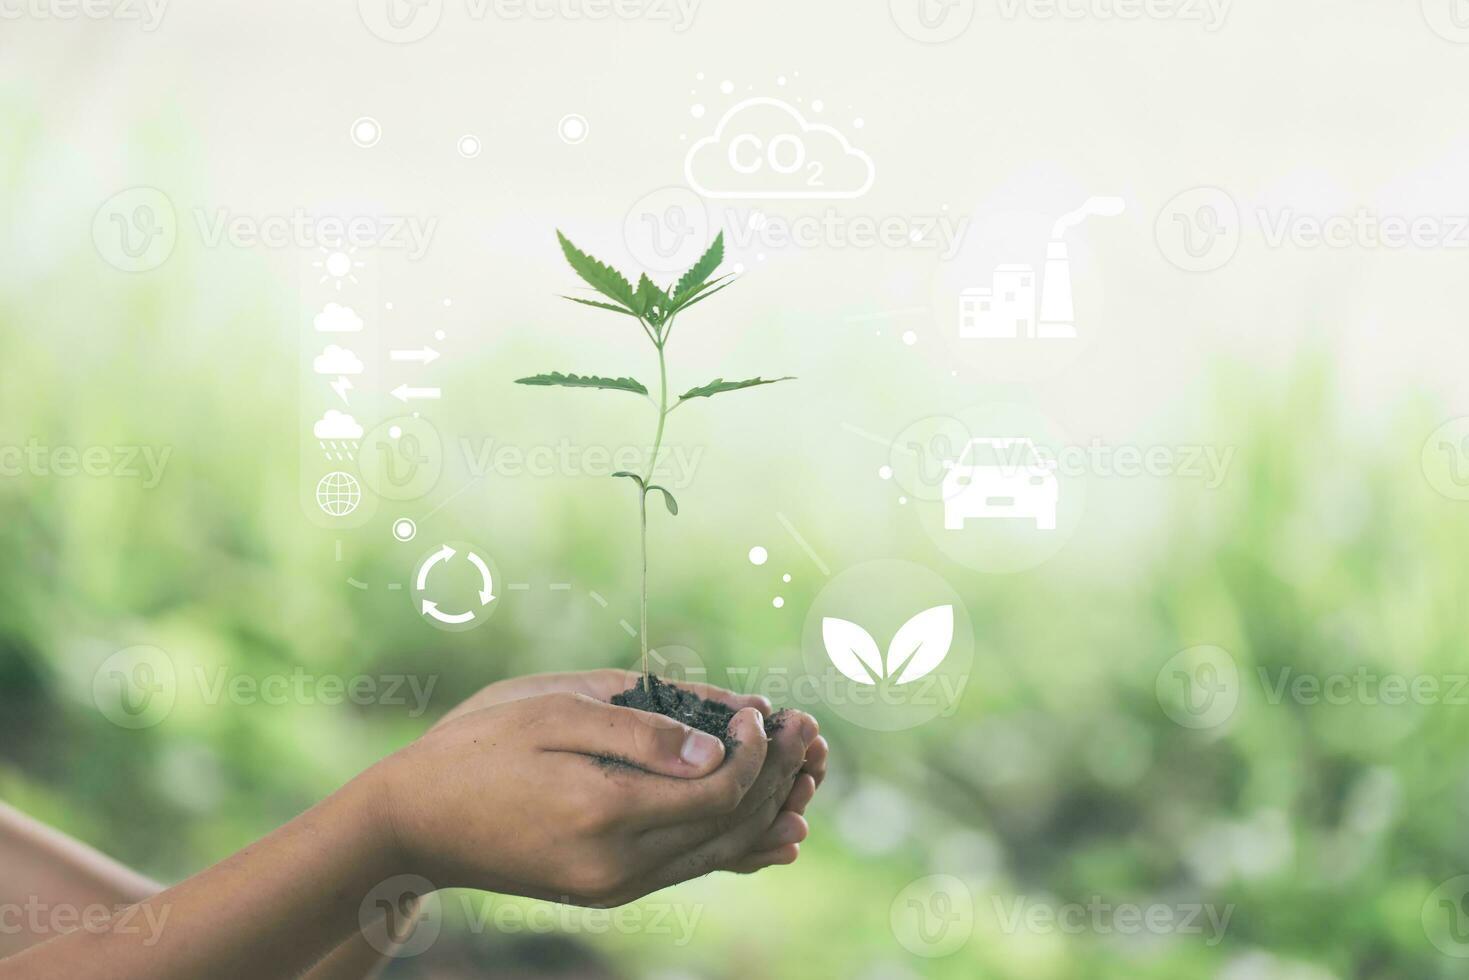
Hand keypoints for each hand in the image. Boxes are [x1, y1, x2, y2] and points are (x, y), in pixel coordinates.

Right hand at [437, 668, 829, 848]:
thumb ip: (641, 730)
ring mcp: (613, 886)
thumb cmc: (478, 746)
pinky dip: (737, 848)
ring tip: (809, 772)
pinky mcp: (608, 888)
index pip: (717, 792)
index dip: (756, 752)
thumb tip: (718, 747)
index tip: (765, 712)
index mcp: (604, 812)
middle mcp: (616, 865)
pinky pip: (690, 871)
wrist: (413, 821)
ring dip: (768, 812)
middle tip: (810, 732)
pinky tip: (777, 835)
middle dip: (778, 777)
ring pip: (717, 854)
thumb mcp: (555, 710)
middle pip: (729, 827)